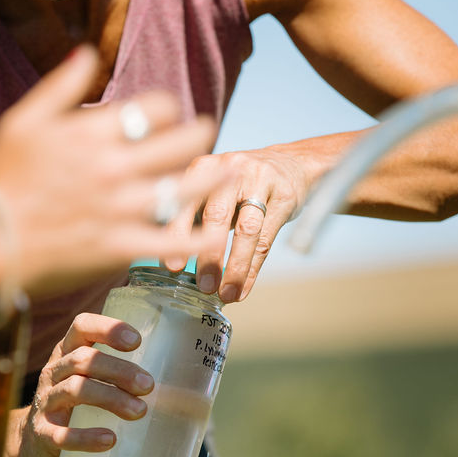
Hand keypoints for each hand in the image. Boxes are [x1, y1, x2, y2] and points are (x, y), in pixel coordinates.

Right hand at [0, 46, 228, 293]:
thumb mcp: (20, 121)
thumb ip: (59, 86)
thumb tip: (86, 52)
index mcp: (93, 132)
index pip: (156, 108)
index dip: (168, 108)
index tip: (167, 115)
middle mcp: (114, 167)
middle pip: (180, 142)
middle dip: (199, 133)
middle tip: (205, 133)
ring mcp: (121, 209)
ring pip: (185, 186)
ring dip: (214, 175)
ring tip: (231, 168)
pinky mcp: (121, 248)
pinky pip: (172, 240)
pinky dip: (199, 236)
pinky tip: (217, 231)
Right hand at [5, 313, 152, 456]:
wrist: (31, 445)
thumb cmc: (75, 408)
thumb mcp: (91, 383)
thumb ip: (122, 379)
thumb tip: (186, 393)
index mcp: (68, 353)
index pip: (82, 326)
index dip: (108, 328)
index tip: (136, 341)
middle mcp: (54, 372)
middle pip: (83, 360)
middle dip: (119, 370)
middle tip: (149, 386)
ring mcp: (46, 403)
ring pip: (75, 390)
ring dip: (110, 399)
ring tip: (139, 412)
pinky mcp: (43, 434)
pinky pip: (61, 434)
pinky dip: (86, 437)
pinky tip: (109, 439)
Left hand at [162, 144, 311, 302]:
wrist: (290, 163)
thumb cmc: (239, 184)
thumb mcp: (212, 188)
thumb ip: (191, 214)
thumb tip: (167, 255)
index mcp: (204, 167)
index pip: (187, 202)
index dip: (178, 234)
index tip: (173, 266)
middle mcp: (230, 170)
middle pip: (217, 215)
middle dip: (208, 255)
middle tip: (203, 286)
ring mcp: (260, 180)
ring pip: (247, 230)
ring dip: (235, 267)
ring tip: (225, 293)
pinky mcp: (284, 197)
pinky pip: (266, 239)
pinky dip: (252, 269)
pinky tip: (243, 288)